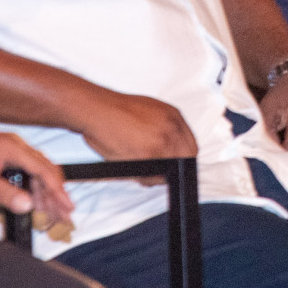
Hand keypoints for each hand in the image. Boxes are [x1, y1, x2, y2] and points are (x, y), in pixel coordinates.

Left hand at [0, 127, 74, 225]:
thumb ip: (2, 192)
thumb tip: (27, 205)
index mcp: (13, 148)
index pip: (44, 170)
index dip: (57, 190)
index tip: (67, 206)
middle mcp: (17, 147)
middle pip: (46, 172)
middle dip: (57, 195)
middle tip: (66, 215)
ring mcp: (13, 151)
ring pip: (38, 174)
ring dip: (46, 194)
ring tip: (54, 214)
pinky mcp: (7, 157)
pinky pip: (27, 173)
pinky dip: (34, 189)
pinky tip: (36, 202)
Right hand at [80, 92, 198, 171]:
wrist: (97, 109)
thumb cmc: (116, 110)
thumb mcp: (151, 110)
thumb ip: (165, 128)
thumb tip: (171, 149)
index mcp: (174, 116)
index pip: (191, 146)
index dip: (182, 159)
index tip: (174, 165)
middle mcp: (172, 128)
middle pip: (186, 159)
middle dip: (173, 169)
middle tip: (158, 172)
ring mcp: (162, 142)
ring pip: (168, 171)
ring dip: (155, 175)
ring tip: (137, 166)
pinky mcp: (148, 154)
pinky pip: (150, 177)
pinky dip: (142, 178)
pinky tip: (131, 168)